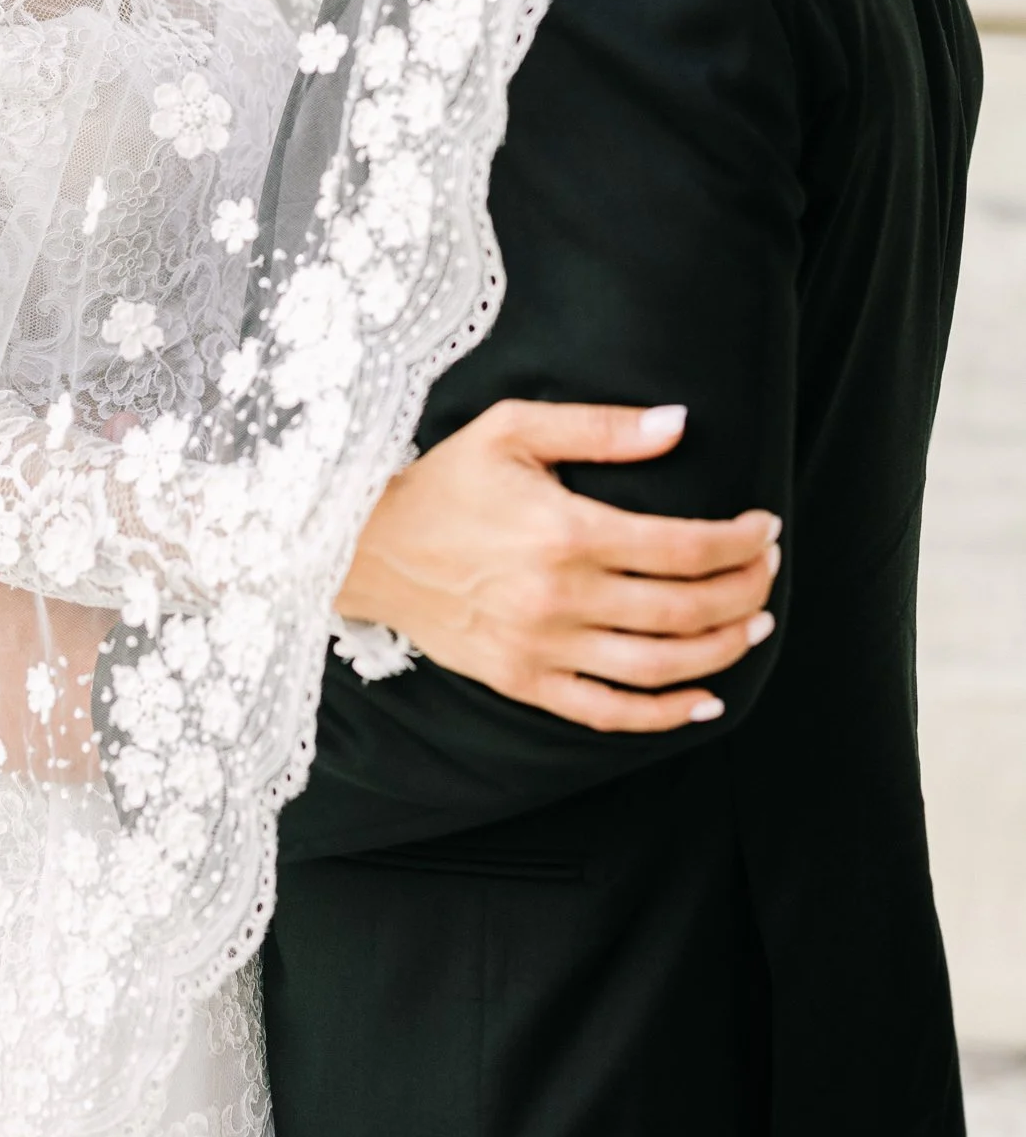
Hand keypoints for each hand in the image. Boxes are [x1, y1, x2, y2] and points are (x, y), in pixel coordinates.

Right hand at [335, 400, 781, 732]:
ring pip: (659, 665)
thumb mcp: (513, 429)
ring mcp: (542, 647)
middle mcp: (560, 596)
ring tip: (756, 626)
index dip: (737, 541)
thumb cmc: (446, 481)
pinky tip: (705, 700)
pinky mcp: (524, 682)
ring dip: (722, 649)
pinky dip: (665, 714)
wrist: (367, 546)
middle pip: (682, 608)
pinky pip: (608, 712)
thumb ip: (600, 427)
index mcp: (565, 530)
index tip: (767, 529)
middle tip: (769, 573)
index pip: (681, 546)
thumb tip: (678, 423)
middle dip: (743, 591)